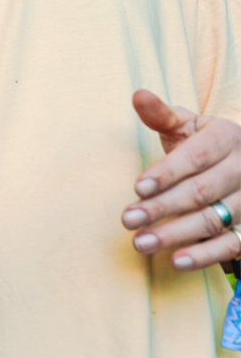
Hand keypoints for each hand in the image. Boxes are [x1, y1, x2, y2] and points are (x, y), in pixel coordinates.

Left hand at [121, 89, 240, 269]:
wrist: (239, 162)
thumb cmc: (203, 143)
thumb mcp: (186, 125)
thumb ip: (161, 115)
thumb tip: (138, 96)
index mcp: (227, 137)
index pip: (195, 157)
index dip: (166, 173)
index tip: (137, 187)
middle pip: (201, 191)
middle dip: (162, 207)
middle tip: (127, 219)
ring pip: (214, 219)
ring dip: (176, 234)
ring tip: (141, 242)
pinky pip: (232, 245)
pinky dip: (205, 255)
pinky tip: (177, 261)